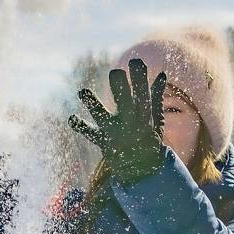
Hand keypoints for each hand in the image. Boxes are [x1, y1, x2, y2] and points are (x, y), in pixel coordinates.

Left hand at [69, 58, 167, 185]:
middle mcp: (130, 124)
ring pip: (103, 117)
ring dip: (93, 105)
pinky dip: (81, 127)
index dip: (140, 78)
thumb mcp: (157, 120)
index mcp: (145, 117)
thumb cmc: (150, 141)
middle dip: (121, 88)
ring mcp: (116, 134)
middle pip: (125, 103)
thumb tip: (162, 75)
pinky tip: (71, 119)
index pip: (143, 94)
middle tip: (115, 72)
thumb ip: (156, 97)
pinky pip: (91, 134)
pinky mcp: (104, 143)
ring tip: (82, 92)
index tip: (135, 61)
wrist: (142, 172)